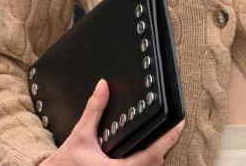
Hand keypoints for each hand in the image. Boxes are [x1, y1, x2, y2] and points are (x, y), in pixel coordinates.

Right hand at [41, 79, 184, 164]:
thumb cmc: (66, 162)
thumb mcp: (80, 134)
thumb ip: (93, 110)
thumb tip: (102, 87)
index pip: (151, 155)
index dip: (167, 140)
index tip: (179, 125)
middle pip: (156, 164)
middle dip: (163, 147)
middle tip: (172, 128)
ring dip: (155, 157)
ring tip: (163, 139)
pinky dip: (146, 162)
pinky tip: (148, 152)